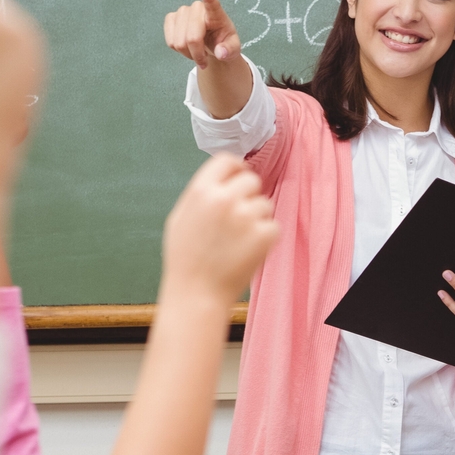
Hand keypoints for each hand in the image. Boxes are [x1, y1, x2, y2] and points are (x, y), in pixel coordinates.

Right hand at [161, 155, 278, 303]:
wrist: (196, 293)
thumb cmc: (185, 259)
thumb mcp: (181, 217)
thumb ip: (202, 194)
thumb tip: (223, 177)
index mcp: (200, 191)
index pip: (227, 160)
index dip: (235, 169)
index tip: (238, 179)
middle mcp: (224, 199)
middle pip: (251, 180)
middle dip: (248, 196)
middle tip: (240, 218)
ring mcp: (246, 217)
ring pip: (265, 204)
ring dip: (257, 218)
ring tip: (239, 240)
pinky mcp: (264, 235)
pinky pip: (274, 226)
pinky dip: (266, 237)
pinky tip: (248, 251)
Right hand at [164, 0, 242, 70]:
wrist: (212, 43)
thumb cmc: (223, 42)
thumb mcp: (233, 49)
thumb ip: (229, 51)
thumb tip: (221, 53)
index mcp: (216, 14)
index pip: (212, 5)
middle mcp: (198, 8)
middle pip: (192, 38)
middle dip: (197, 54)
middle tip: (204, 61)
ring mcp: (182, 11)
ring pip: (179, 42)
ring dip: (187, 53)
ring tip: (197, 52)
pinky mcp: (171, 18)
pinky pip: (170, 41)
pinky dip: (178, 50)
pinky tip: (187, 47)